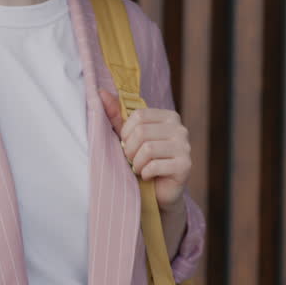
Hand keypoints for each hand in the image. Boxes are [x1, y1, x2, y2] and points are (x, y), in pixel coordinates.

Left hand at [99, 88, 191, 212]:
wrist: (159, 192)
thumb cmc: (142, 161)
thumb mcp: (128, 137)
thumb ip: (116, 115)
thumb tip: (100, 92)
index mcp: (169, 116)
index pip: (138, 115)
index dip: (125, 132)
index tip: (126, 144)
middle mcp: (180, 129)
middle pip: (142, 132)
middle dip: (129, 150)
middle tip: (131, 160)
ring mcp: (185, 147)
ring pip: (148, 148)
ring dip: (136, 163)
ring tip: (138, 168)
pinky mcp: (185, 165)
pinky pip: (155, 165)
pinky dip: (145, 173)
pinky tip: (148, 176)